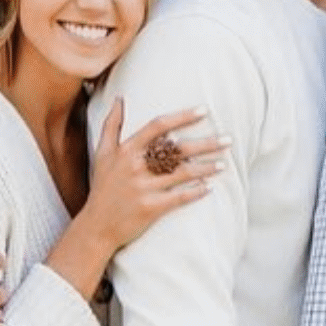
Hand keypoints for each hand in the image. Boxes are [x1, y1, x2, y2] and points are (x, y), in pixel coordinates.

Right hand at [81, 99, 226, 249]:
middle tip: (229, 139)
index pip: (158, 126)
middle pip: (177, 149)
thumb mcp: (102, 154)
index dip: (182, 117)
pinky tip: (210, 187)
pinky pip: (180, 197)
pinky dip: (197, 192)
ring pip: (183, 173)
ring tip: (224, 163)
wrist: (96, 226)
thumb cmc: (102, 187)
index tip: (204, 111)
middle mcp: (136, 166)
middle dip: (206, 144)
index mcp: (127, 151)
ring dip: (207, 167)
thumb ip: (111, 125)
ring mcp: (144, 188)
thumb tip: (120, 98)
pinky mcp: (150, 208)